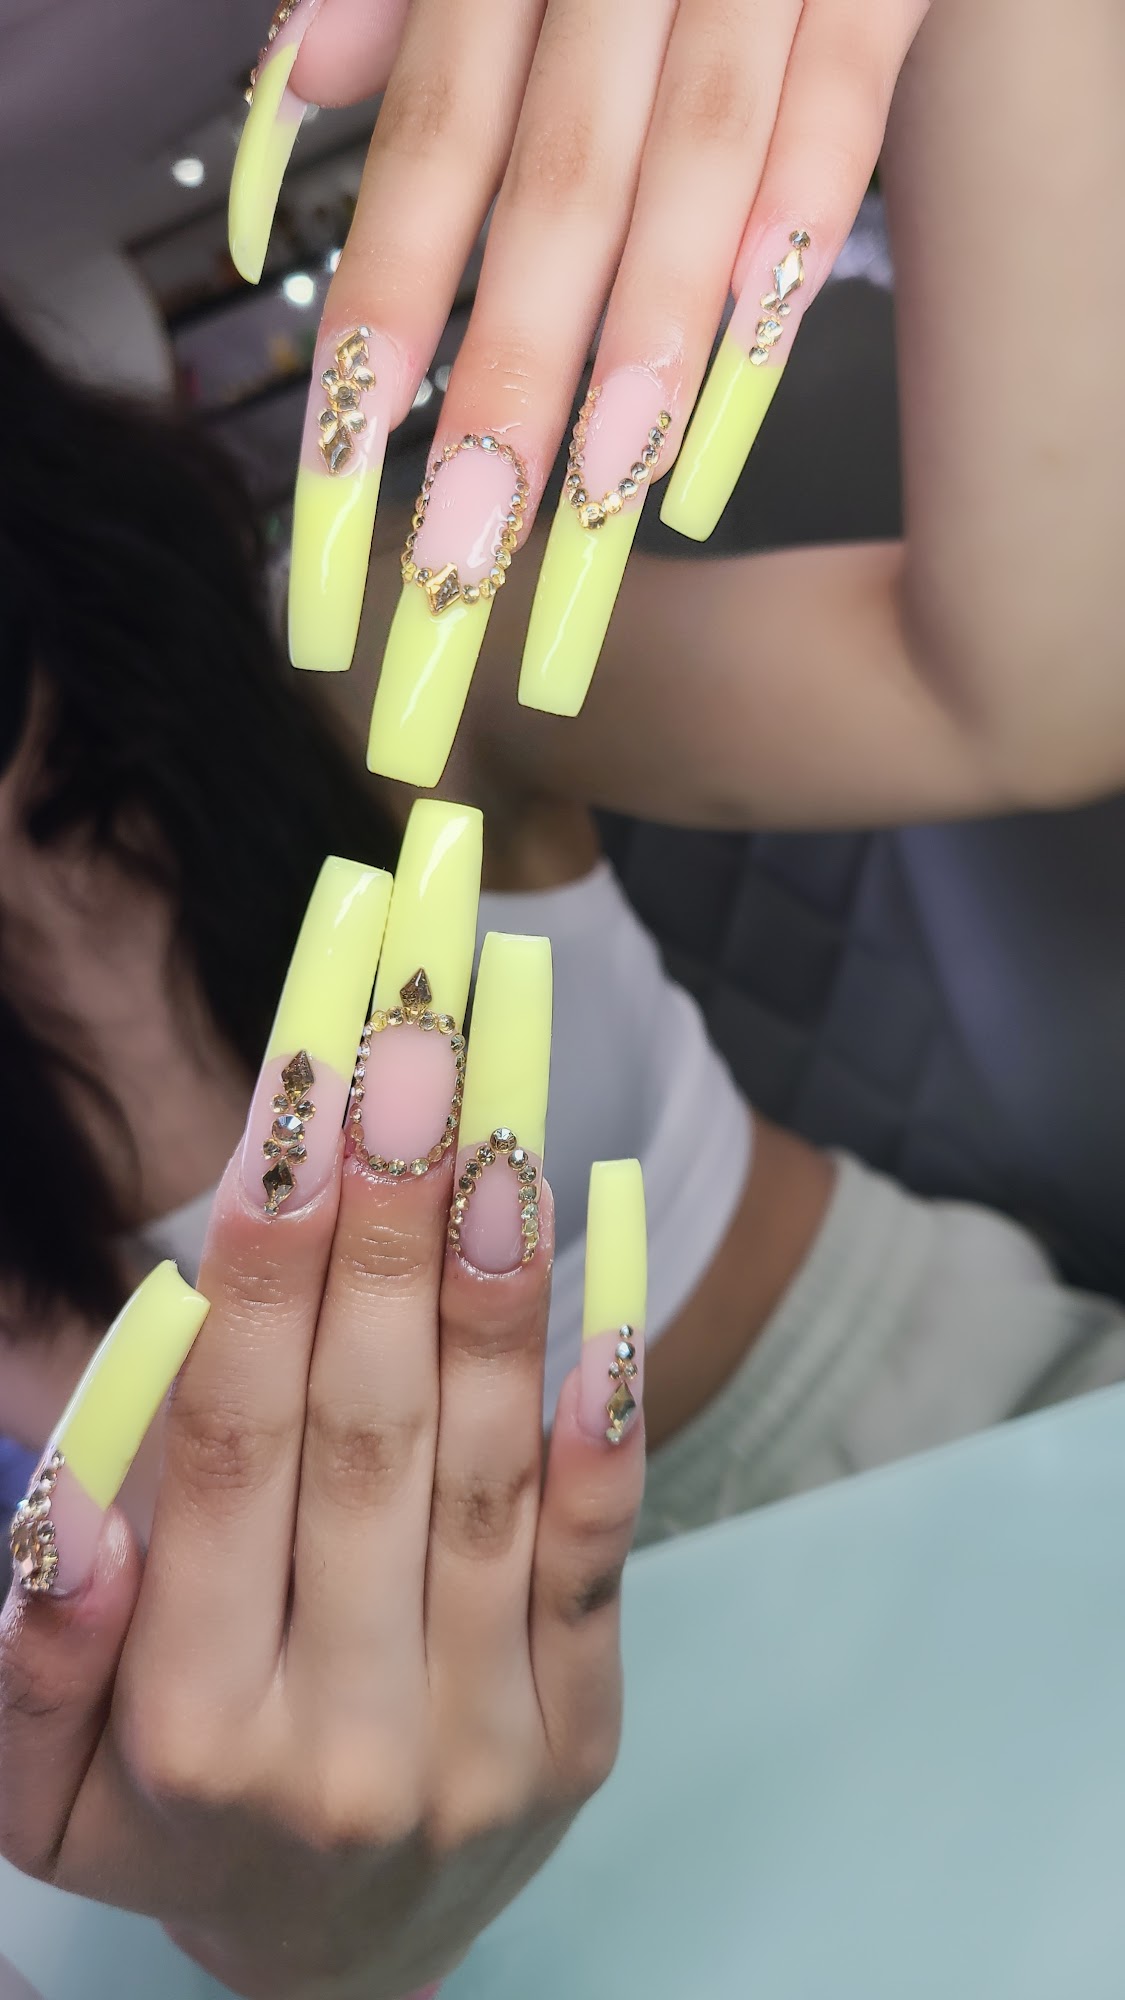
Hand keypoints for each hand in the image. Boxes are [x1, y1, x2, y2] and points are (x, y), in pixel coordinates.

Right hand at [0, 801, 646, 1999]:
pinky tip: (601, 1258)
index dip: (260, 1262)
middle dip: (383, 1217)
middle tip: (409, 1040)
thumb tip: (75, 1501)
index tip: (291, 1100)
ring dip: (490, 1276)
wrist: (346, 1974)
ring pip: (483, 1463)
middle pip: (362, 1425)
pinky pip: (599, 1543)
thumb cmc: (174, 1825)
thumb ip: (41, 1644)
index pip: (229, 1447)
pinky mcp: (580, 1725)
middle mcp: (344, 1727)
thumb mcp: (43, 1775)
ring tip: (493, 1114)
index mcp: (188, 1721)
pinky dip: (600, 1397)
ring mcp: (480, 1730)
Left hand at [228, 0, 927, 758]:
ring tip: (606, 501)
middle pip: (554, 183)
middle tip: (466, 551)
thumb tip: (289, 91)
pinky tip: (754, 352)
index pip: (432, 144)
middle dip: (511, 377)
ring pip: (697, 148)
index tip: (343, 466)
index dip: (388, 306)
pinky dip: (806, 208)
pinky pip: (849, 79)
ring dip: (653, 332)